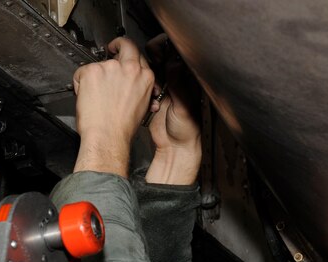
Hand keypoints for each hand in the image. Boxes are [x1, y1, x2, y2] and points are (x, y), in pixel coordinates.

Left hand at [73, 37, 154, 176]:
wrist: (107, 136)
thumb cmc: (123, 128)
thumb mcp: (142, 107)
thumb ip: (141, 91)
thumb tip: (139, 90)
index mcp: (144, 77)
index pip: (138, 56)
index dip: (129, 55)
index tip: (123, 55)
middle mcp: (129, 69)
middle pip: (125, 45)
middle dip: (118, 46)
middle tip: (111, 49)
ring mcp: (109, 68)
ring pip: (100, 63)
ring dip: (96, 75)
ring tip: (96, 95)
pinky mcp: (92, 71)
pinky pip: (82, 73)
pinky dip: (80, 83)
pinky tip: (86, 97)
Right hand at [144, 35, 201, 184]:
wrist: (175, 148)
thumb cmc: (187, 130)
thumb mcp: (183, 107)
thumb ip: (178, 86)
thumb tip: (174, 64)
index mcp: (187, 78)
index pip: (177, 52)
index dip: (167, 47)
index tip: (160, 52)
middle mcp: (176, 78)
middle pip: (162, 53)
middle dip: (153, 53)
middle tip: (152, 60)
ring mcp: (163, 85)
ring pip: (151, 65)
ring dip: (146, 68)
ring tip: (149, 81)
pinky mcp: (151, 94)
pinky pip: (143, 81)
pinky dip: (140, 82)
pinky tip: (145, 92)